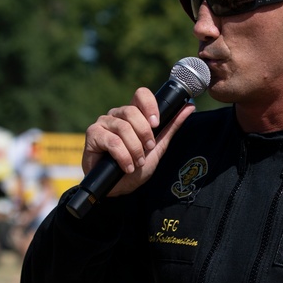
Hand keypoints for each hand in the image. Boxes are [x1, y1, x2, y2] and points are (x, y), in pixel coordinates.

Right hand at [81, 87, 195, 196]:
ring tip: (137, 162)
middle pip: (132, 111)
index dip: (150, 105)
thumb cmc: (135, 167)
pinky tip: (126, 166)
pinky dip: (123, 156)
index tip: (157, 124)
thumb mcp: (157, 147)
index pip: (141, 94)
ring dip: (134, 149)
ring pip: (123, 127)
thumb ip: (171, 126)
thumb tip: (189, 106)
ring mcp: (103, 123)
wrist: (117, 188)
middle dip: (144, 134)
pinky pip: (111, 141)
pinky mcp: (92, 135)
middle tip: (148, 149)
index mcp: (132, 114)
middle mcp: (116, 115)